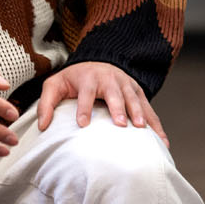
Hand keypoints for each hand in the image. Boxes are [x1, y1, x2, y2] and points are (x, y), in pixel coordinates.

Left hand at [36, 61, 167, 147]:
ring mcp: (126, 84)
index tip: (82, 124)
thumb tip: (42, 127)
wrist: (98, 63)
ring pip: (134, 98)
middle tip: (120, 124)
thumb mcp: (55, 85)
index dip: (84, 108)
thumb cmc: (74, 79)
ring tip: (141, 129)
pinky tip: (162, 140)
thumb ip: (46, 103)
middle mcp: (109, 79)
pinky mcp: (138, 91)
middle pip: (115, 94)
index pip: (86, 93)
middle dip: (118, 108)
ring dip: (139, 113)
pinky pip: (148, 108)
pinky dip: (156, 123)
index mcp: (88, 78)